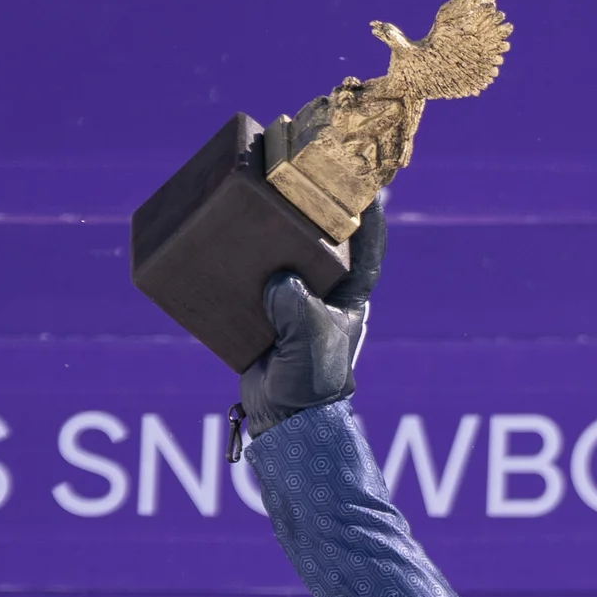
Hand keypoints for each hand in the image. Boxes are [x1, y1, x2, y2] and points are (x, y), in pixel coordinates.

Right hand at [239, 195, 386, 438]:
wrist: (284, 420)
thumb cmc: (313, 382)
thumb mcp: (310, 340)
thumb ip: (297, 308)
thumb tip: (279, 280)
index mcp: (350, 298)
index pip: (366, 250)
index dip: (367, 216)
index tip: (365, 182)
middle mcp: (325, 294)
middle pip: (325, 243)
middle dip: (315, 211)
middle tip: (300, 176)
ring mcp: (296, 301)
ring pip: (288, 255)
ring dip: (276, 230)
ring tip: (261, 196)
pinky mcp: (267, 311)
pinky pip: (256, 278)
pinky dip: (245, 259)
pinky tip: (229, 238)